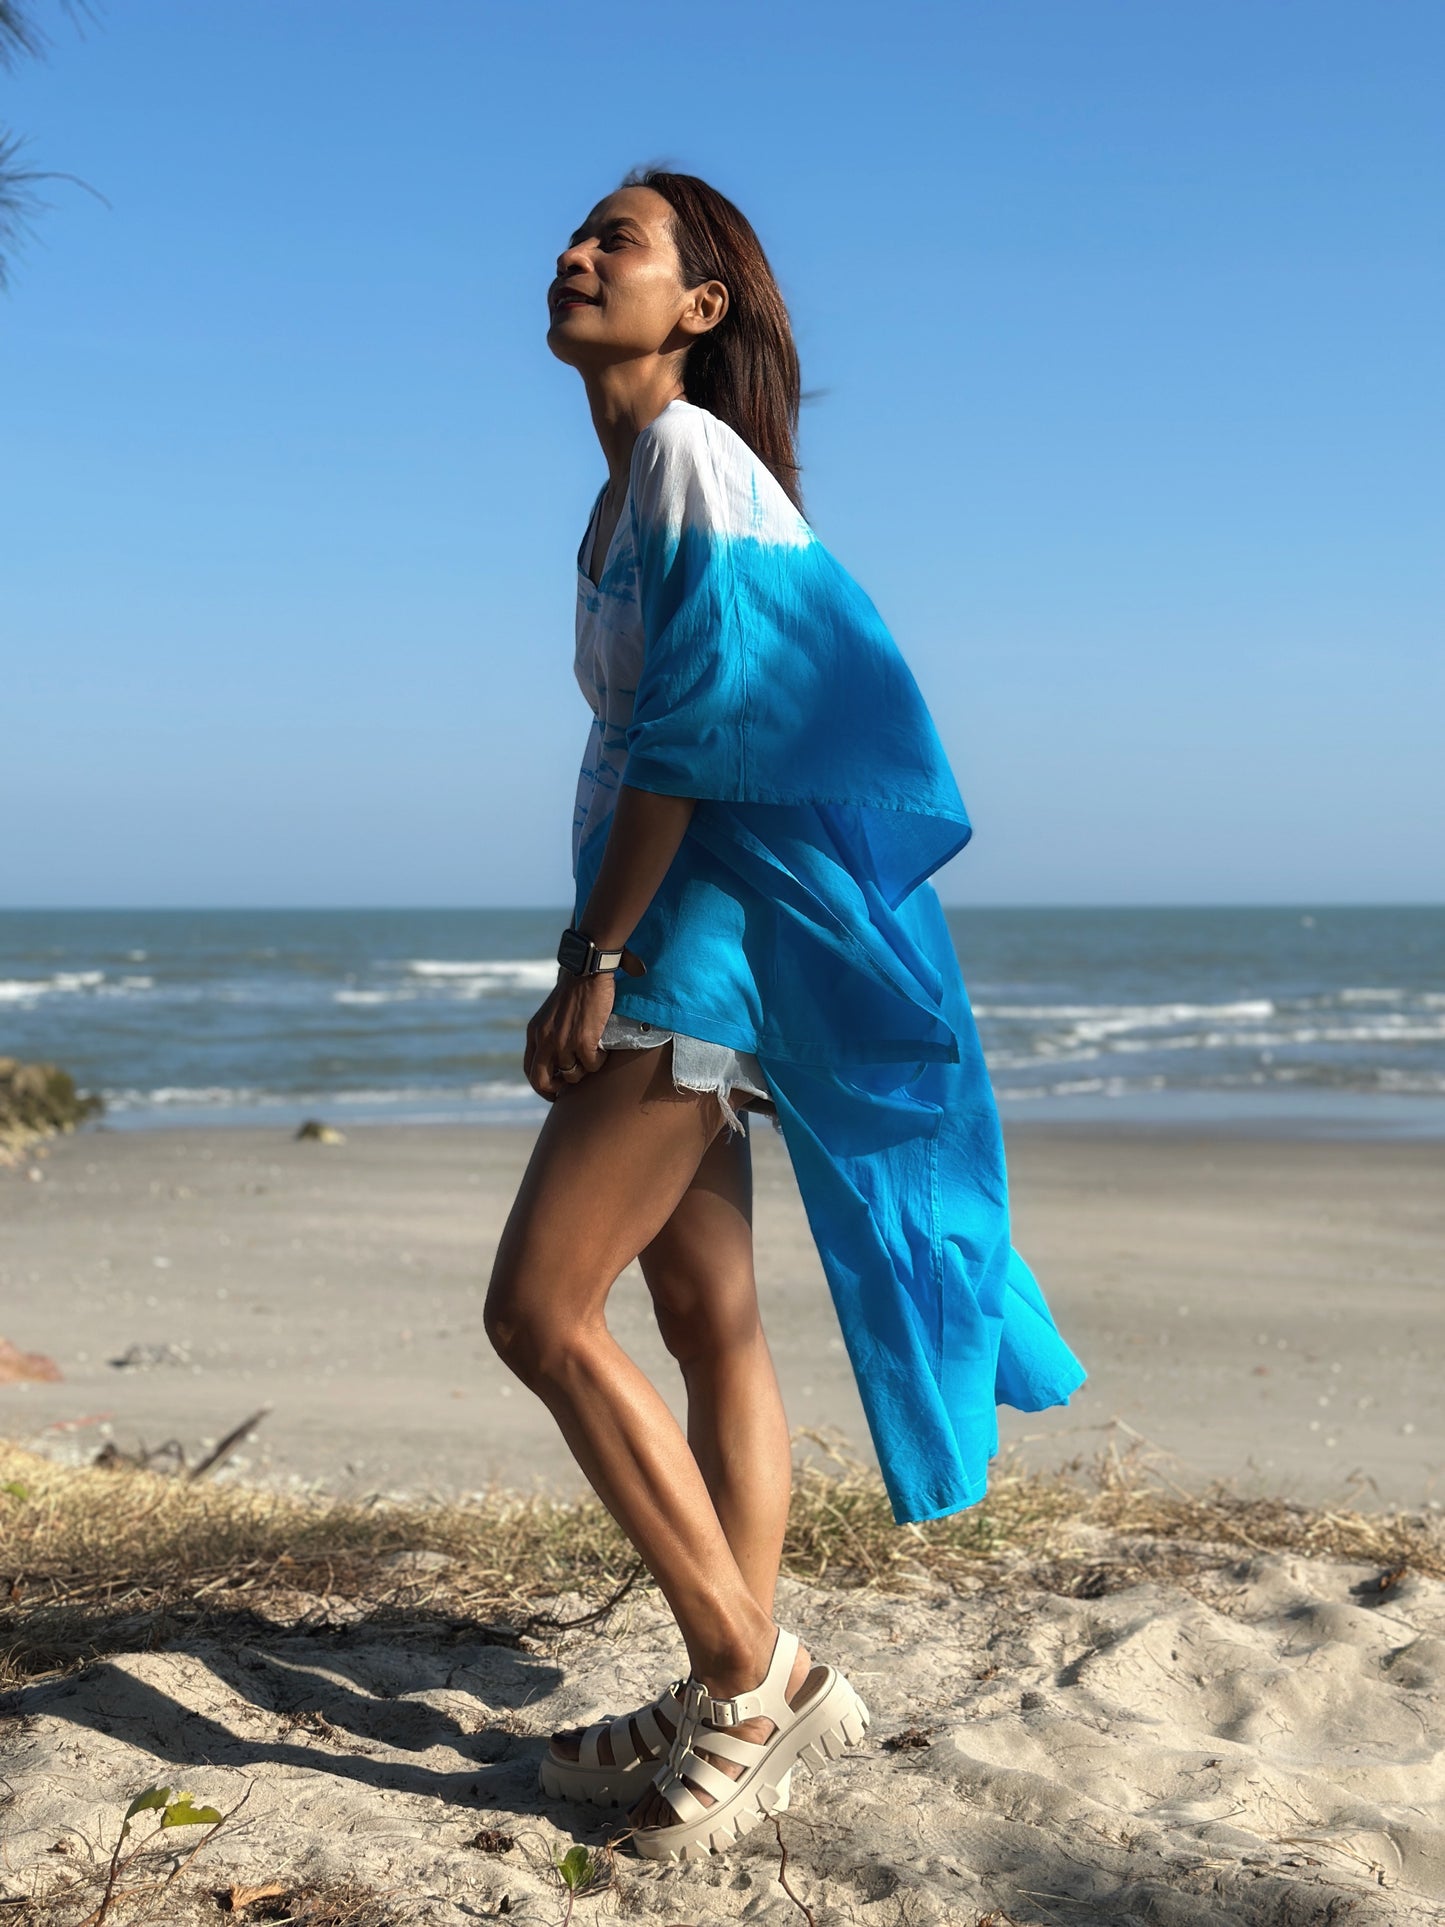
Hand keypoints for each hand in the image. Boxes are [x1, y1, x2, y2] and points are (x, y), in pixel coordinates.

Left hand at [524, 968, 614, 1101]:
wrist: (585, 970)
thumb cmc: (573, 988)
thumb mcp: (550, 1012)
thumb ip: (548, 1033)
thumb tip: (557, 1059)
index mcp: (534, 1032)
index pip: (529, 1070)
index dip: (540, 1085)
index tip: (553, 1090)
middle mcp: (544, 1040)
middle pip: (541, 1081)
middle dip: (555, 1091)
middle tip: (568, 1091)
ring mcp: (562, 1042)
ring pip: (572, 1074)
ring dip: (584, 1071)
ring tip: (592, 1057)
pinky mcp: (583, 1041)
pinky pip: (591, 1065)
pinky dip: (599, 1062)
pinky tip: (603, 1050)